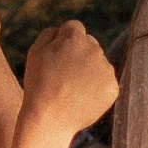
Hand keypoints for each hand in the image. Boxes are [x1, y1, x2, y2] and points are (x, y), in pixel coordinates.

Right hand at [21, 19, 117, 133]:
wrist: (50, 119)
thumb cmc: (39, 85)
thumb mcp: (35, 52)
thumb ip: (50, 33)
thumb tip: (63, 30)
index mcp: (74, 36)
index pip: (73, 28)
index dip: (63, 42)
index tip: (57, 58)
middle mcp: (94, 48)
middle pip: (89, 44)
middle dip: (78, 55)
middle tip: (64, 76)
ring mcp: (105, 68)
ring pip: (98, 63)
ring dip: (89, 71)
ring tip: (72, 89)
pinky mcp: (112, 87)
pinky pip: (105, 82)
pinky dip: (97, 88)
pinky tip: (82, 97)